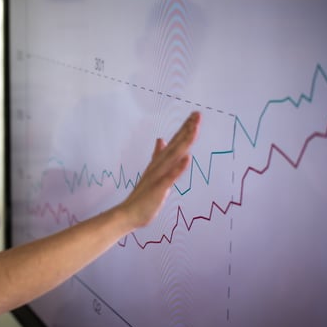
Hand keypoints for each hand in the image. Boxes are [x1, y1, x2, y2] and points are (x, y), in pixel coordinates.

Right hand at [120, 111, 200, 228]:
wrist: (129, 212)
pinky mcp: (159, 188)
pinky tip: (187, 158)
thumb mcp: (153, 171)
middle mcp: (159, 165)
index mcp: (160, 162)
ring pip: (174, 156)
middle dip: (187, 129)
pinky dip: (178, 167)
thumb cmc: (143, 195)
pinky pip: (170, 177)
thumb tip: (161, 139)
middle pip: (176, 144)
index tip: (195, 114)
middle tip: (197, 114)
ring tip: (194, 128)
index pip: (175, 141)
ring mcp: (159, 175)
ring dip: (184, 142)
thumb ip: (158, 155)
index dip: (185, 128)